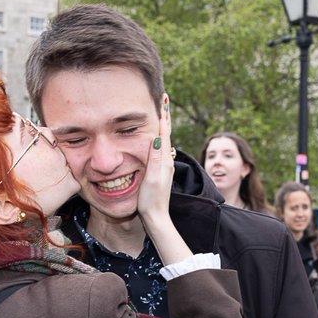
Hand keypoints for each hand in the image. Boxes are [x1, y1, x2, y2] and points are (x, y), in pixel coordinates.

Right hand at [135, 97, 173, 229]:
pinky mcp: (160, 172)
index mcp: (164, 160)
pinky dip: (159, 138)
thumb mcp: (152, 178)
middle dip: (165, 116)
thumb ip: (155, 158)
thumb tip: (158, 137)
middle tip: (164, 100)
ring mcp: (164, 167)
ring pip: (163, 140)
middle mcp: (166, 161)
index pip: (164, 132)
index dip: (163, 116)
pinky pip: (160, 149)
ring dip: (162, 126)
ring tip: (161, 113)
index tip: (164, 100)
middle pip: (166, 133)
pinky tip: (157, 138)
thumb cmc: (150, 200)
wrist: (156, 218)